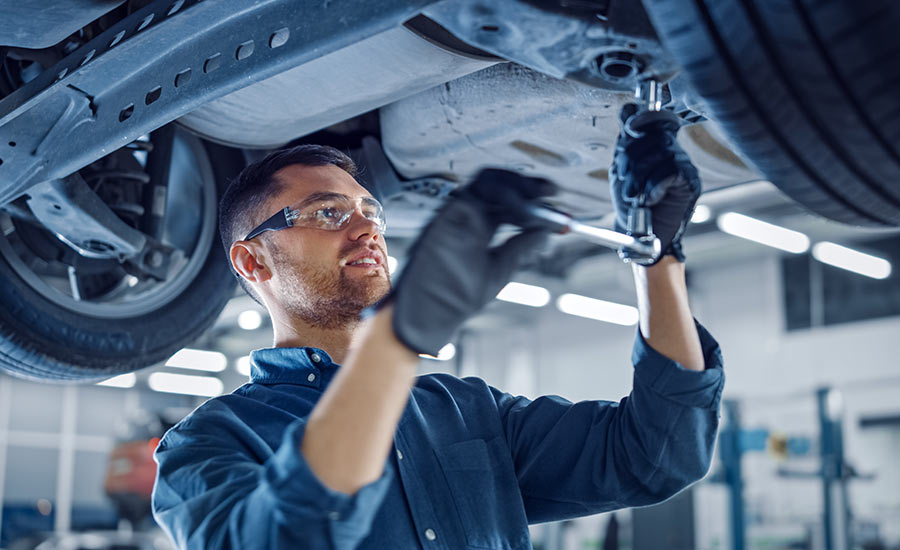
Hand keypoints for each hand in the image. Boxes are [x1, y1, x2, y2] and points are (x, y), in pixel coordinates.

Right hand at [377, 169, 555, 355]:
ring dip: (517, 187)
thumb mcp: (500, 269)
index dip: (532, 197)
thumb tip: (547, 231)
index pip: (508, 201)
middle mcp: (467, 216)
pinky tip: (520, 212)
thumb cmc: (457, 296)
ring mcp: (455, 214)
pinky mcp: (446, 216)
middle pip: (500, 184)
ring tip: (538, 201)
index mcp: (479, 226)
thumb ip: (521, 247)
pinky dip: (502, 196)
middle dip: (528, 185)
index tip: (555, 198)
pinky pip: (475, 193)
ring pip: (488, 181)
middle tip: (551, 191)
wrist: (430, 313)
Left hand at [610, 104, 701, 262]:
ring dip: (639, 176)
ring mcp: (684, 165)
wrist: (643, 237)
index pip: (655, 119)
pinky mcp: (690, 182)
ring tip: (633, 196)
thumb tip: (627, 110)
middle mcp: (673, 152)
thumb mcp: (622, 171)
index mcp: (656, 147)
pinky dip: (653, 186)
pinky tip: (648, 199)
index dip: (642, 119)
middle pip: (653, 136)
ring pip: (660, 152)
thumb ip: (625, 144)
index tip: (629, 129)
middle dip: (631, 159)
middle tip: (624, 181)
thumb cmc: (632, 207)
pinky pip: (670, 171)